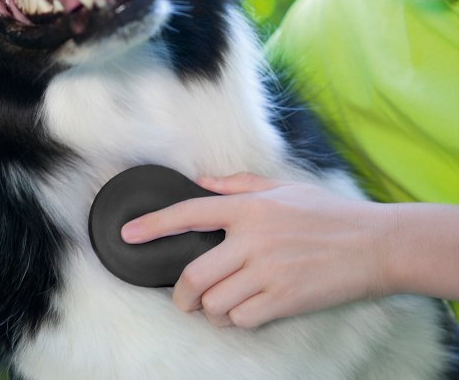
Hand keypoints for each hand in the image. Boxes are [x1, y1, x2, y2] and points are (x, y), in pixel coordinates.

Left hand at [121, 172, 389, 328]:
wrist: (373, 243)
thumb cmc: (327, 213)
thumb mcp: (283, 187)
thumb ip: (238, 184)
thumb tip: (203, 181)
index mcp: (249, 208)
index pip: (190, 212)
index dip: (154, 224)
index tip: (129, 234)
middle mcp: (253, 239)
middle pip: (194, 275)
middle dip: (181, 294)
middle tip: (184, 298)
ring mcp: (268, 272)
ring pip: (214, 303)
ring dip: (212, 309)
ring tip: (223, 302)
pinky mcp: (284, 299)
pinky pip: (241, 319)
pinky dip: (236, 319)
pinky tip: (246, 309)